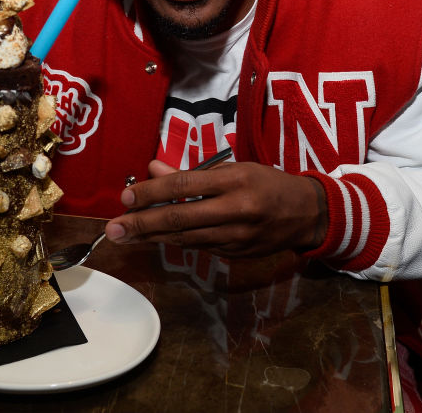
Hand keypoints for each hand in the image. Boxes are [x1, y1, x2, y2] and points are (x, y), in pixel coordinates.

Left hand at [104, 160, 326, 258]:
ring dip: (151, 238)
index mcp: (235, 181)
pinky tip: (155, 239)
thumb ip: (193, 172)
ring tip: (125, 236)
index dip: (152, 192)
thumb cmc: (267, 182)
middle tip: (114, 228)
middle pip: (179, 218)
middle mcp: (235, 210)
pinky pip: (199, 247)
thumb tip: (153, 169)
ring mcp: (236, 237)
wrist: (307, 213)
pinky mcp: (237, 254)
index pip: (184, 185)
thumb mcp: (234, 168)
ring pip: (185, 238)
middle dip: (141, 224)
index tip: (127, 197)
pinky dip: (175, 242)